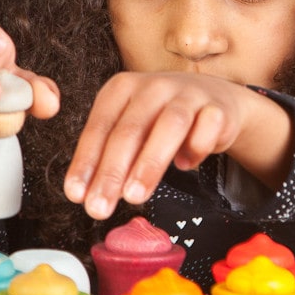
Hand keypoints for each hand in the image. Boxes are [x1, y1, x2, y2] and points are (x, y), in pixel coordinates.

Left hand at [63, 72, 289, 219]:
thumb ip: (109, 156)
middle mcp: (153, 86)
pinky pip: (207, 129)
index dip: (86, 162)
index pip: (99, 127)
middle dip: (112, 172)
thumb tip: (85, 193)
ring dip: (149, 164)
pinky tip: (185, 165)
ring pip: (169, 126)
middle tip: (99, 207)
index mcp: (123, 88)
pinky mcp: (218, 108)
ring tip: (134, 196)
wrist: (214, 100)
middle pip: (130, 130)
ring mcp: (188, 94)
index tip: (76, 195)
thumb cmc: (161, 119)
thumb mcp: (131, 129)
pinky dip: (196, 149)